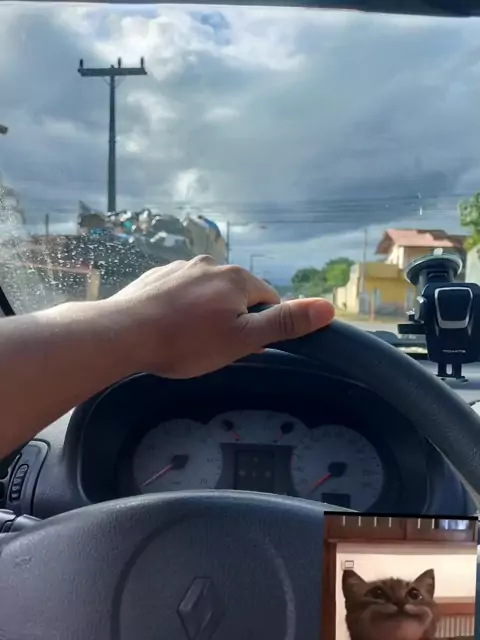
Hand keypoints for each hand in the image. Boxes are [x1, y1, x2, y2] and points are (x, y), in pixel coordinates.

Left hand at [106, 255, 334, 377]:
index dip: (259, 327)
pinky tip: (168, 326)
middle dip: (232, 319)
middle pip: (237, 295)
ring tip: (187, 340)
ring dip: (206, 312)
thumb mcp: (243, 339)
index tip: (242, 347)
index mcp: (237, 278)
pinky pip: (181, 292)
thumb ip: (285, 323)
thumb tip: (328, 308)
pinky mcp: (157, 276)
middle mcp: (211, 265)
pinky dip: (181, 307)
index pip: (267, 301)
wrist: (124, 333)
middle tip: (213, 347)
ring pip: (207, 293)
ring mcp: (180, 268)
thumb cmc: (187, 341)